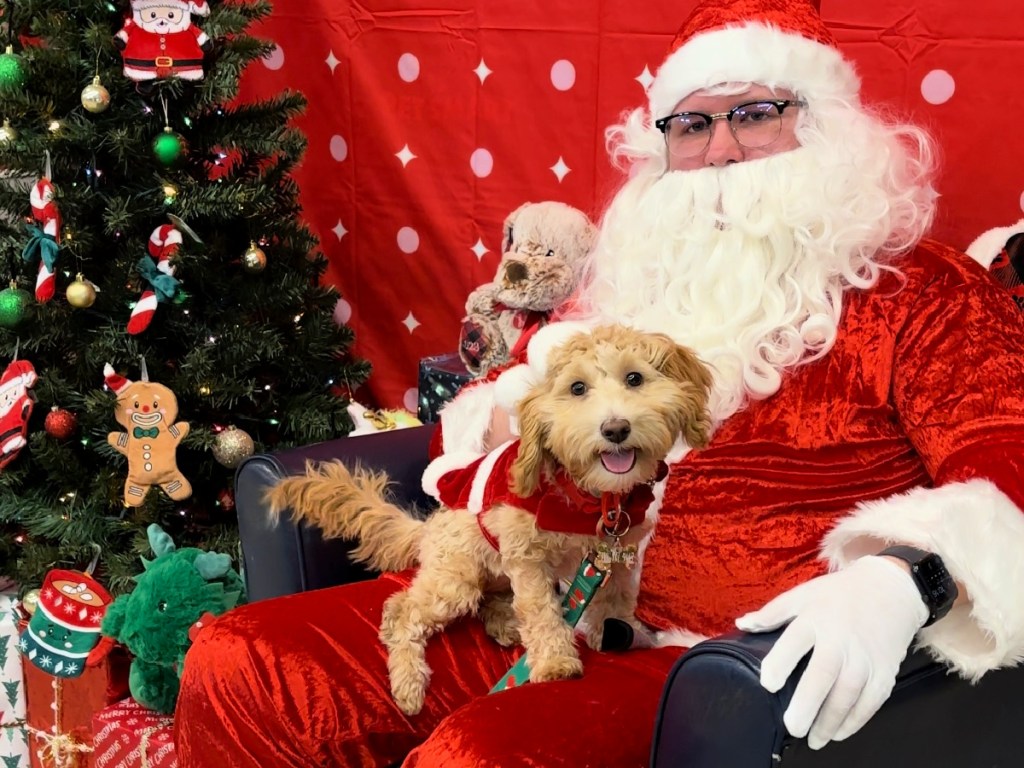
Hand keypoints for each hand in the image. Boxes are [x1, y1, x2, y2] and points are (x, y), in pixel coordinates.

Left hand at [735, 556, 928, 749]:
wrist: (890, 590)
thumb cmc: (840, 595)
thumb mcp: (803, 595)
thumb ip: (772, 613)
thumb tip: (742, 625)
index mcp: (816, 618)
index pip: (795, 642)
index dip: (780, 664)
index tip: (769, 684)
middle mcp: (841, 640)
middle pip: (824, 674)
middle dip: (808, 704)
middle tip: (792, 726)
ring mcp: (865, 658)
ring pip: (848, 695)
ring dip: (830, 721)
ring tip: (812, 739)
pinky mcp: (884, 671)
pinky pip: (870, 702)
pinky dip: (855, 721)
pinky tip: (838, 732)